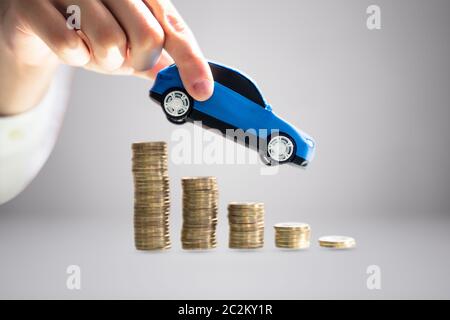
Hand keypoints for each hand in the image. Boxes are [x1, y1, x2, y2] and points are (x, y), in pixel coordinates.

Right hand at [0, 0, 212, 114]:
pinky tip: (67, 43)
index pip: (172, 27)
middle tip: (120, 55)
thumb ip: (159, 59)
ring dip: (102, 60)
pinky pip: (71, 47)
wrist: (38, 25)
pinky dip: (75, 58)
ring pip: (109, 42)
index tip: (202, 90)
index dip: (191, 60)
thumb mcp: (130, 44)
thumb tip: (194, 84)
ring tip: (89, 46)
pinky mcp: (35, 3)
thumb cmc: (89, 30)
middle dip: (135, 59)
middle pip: (147, 36)